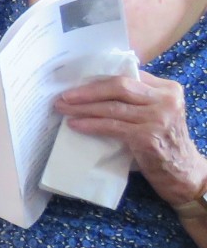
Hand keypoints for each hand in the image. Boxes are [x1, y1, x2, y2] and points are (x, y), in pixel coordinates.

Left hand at [57, 71, 206, 208]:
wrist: (184, 172)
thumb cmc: (163, 141)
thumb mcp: (156, 113)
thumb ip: (137, 99)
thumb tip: (94, 89)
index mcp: (168, 89)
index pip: (129, 76)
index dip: (100, 79)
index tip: (76, 83)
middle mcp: (166, 100)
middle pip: (119, 86)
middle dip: (87, 91)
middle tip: (64, 96)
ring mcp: (158, 118)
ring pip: (112, 107)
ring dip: (83, 108)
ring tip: (63, 109)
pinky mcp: (148, 137)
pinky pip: (112, 126)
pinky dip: (91, 124)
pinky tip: (75, 125)